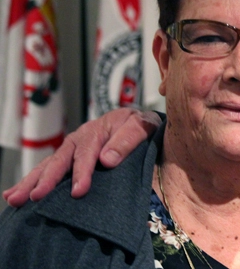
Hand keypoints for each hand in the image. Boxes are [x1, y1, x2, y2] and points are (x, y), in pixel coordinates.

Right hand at [2, 108, 161, 206]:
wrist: (141, 121)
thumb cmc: (142, 125)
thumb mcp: (142, 126)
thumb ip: (128, 140)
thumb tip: (107, 160)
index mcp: (98, 130)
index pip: (87, 153)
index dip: (81, 172)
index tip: (78, 191)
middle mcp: (80, 138)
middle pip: (61, 159)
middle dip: (47, 179)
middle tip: (35, 197)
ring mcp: (72, 148)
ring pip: (49, 164)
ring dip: (32, 181)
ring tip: (15, 198)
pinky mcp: (69, 157)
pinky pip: (49, 168)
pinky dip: (32, 180)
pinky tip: (14, 194)